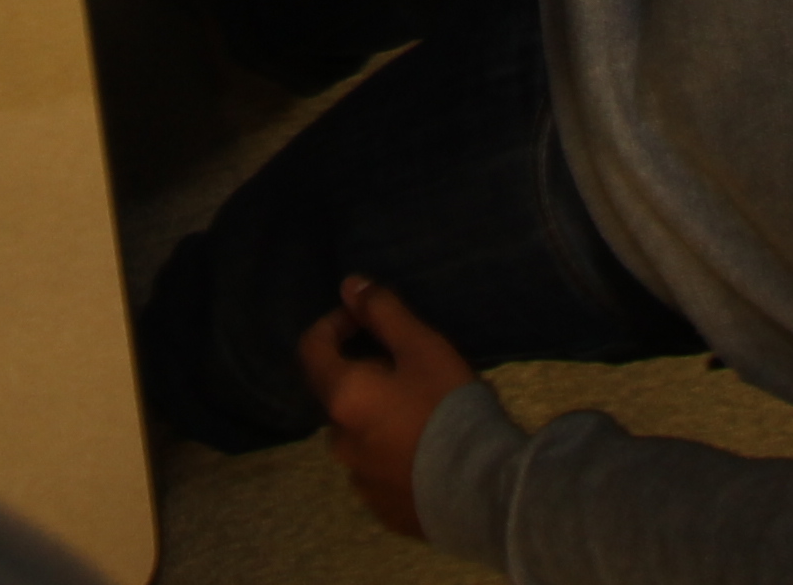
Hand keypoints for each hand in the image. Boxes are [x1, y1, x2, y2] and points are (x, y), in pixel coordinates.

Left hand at [295, 276, 477, 539]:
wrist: (480, 489)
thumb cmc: (447, 407)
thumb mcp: (421, 348)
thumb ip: (382, 312)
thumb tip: (349, 285)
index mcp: (341, 398)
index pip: (312, 349)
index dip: (332, 324)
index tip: (362, 318)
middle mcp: (339, 440)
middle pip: (337, 393)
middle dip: (362, 374)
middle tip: (406, 368)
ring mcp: (358, 479)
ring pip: (357, 434)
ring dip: (376, 416)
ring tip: (420, 412)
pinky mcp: (381, 508)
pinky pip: (376, 469)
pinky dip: (390, 453)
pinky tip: (425, 450)